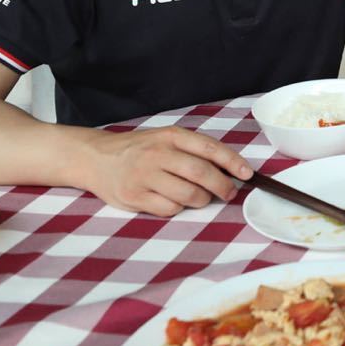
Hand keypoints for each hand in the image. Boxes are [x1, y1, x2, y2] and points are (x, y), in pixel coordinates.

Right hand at [79, 126, 251, 216]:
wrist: (97, 158)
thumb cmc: (140, 149)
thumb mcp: (166, 139)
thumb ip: (194, 150)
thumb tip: (230, 168)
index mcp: (170, 136)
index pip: (209, 148)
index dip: (232, 162)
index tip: (247, 174)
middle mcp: (157, 154)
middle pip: (201, 173)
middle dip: (222, 186)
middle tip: (229, 193)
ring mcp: (144, 176)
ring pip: (188, 195)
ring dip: (202, 199)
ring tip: (200, 197)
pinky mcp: (134, 197)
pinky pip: (169, 209)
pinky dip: (178, 208)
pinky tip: (174, 201)